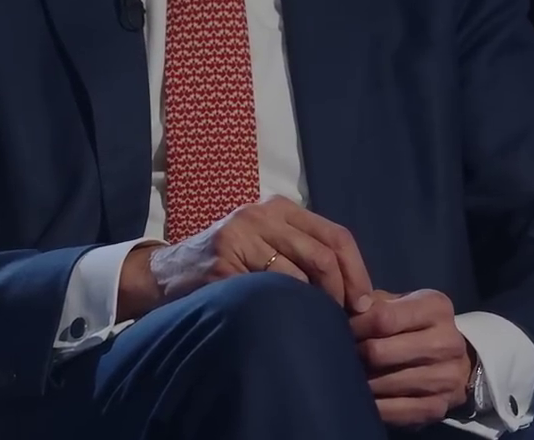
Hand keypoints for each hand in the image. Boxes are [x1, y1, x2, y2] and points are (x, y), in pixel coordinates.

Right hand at [117, 196, 374, 320]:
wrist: (167, 272)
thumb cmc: (229, 265)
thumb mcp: (268, 247)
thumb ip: (305, 255)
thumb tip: (359, 292)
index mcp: (279, 208)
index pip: (336, 235)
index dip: (357, 271)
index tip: (366, 303)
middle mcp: (261, 214)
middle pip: (323, 253)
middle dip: (343, 291)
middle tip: (347, 321)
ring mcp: (241, 235)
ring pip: (300, 273)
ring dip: (316, 305)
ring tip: (320, 325)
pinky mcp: (223, 262)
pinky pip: (269, 289)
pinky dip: (285, 309)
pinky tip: (288, 322)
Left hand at [350, 288, 473, 427]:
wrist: (456, 362)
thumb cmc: (416, 327)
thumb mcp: (400, 304)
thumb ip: (374, 303)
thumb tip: (349, 307)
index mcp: (435, 308)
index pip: (383, 318)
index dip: (355, 326)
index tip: (341, 330)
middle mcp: (447, 342)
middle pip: (380, 352)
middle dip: (355, 354)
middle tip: (341, 355)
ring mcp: (446, 378)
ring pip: (385, 383)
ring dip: (362, 381)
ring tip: (351, 374)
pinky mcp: (439, 407)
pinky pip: (396, 411)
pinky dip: (375, 406)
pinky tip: (365, 398)